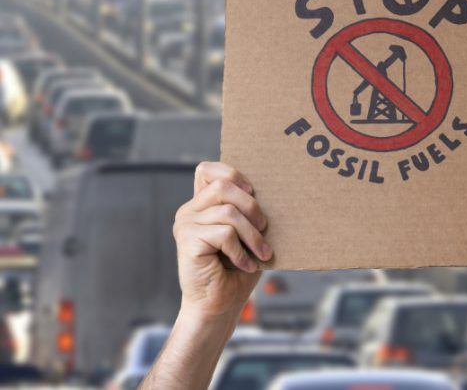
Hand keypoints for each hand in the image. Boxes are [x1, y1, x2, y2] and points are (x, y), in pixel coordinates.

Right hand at [173, 162, 272, 319]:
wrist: (219, 306)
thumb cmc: (237, 271)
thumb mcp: (247, 235)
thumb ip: (247, 212)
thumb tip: (272, 192)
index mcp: (201, 206)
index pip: (207, 170)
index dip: (232, 173)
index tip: (252, 191)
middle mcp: (189, 211)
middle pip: (223, 186)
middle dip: (252, 206)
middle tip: (265, 227)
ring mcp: (185, 225)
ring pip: (229, 212)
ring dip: (253, 235)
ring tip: (262, 252)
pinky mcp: (187, 241)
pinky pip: (225, 234)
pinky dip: (242, 251)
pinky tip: (246, 265)